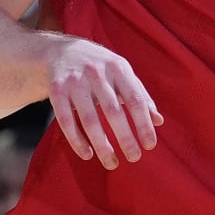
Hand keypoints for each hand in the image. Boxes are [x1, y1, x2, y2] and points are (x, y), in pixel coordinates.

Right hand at [46, 37, 161, 171]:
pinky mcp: (56, 90)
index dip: (143, 124)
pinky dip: (77, 140)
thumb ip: (140, 96)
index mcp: (118, 68)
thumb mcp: (122, 74)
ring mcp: (75, 82)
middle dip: (125, 138)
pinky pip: (66, 121)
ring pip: (89, 119)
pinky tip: (87, 155)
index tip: (149, 145)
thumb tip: (158, 121)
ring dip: (101, 145)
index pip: (134, 99)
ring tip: (112, 163)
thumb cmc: (100, 67)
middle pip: (113, 112)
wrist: (61, 51)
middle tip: (134, 157)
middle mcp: (96, 73)